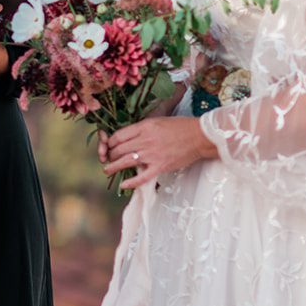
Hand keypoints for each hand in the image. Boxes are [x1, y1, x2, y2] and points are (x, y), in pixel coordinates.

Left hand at [100, 116, 218, 190]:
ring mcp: (151, 155)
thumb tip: (129, 137)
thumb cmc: (180, 126)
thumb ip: (142, 129)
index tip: (109, 146)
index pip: (118, 136)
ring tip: (106, 170)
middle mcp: (145, 140)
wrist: (198, 136)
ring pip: (125, 162)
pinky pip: (142, 177)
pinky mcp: (160, 167)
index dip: (110, 142)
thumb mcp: (157, 121)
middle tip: (108, 159)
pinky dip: (131, 182)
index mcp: (143, 127)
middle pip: (119, 149)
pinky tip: (123, 185)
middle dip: (110, 155)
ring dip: (113, 167)